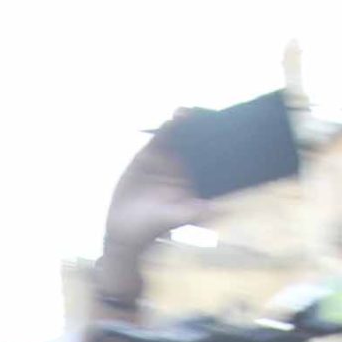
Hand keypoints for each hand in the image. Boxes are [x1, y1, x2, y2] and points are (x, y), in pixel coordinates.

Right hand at [99, 116, 213, 301]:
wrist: (124, 229)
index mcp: (194, 179)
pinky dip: (163, 129)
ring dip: (181, 123)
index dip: (212, 142)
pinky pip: (158, 139)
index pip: (207, 155)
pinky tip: (169, 120)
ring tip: (184, 112)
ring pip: (177, 136)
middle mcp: (182, 166)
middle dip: (198, 126)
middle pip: (194, 141)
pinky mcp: (148, 155)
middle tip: (201, 113)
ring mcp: (165, 159)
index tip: (218, 129)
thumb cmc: (154, 226)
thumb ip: (194, 211)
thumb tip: (216, 209)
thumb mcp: (176, 217)